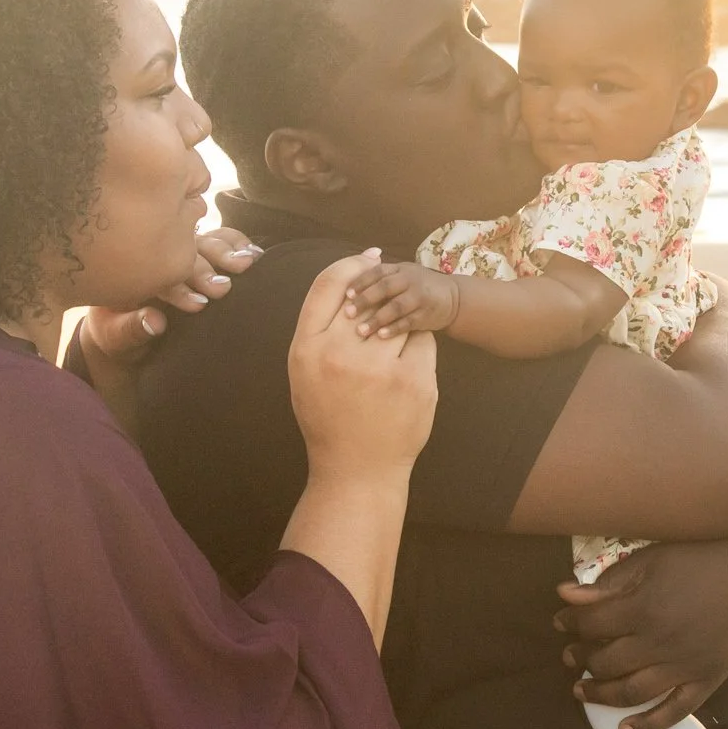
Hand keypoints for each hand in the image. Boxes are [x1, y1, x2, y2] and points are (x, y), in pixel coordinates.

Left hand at [79, 227, 262, 368]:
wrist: (127, 334)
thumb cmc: (118, 337)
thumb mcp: (116, 338)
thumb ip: (132, 329)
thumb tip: (155, 321)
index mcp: (132, 271)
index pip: (156, 271)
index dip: (178, 287)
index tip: (198, 304)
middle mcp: (158, 256)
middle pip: (183, 252)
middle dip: (206, 269)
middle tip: (223, 288)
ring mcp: (181, 252)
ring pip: (204, 241)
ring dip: (226, 251)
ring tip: (246, 262)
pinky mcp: (202, 253)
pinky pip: (220, 238)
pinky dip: (237, 242)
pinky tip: (254, 253)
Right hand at [293, 252, 438, 482]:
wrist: (357, 469)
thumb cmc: (329, 413)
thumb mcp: (305, 368)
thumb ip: (322, 323)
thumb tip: (358, 269)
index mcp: (307, 349)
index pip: (329, 283)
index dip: (352, 264)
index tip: (370, 259)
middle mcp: (341, 355)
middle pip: (368, 296)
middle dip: (382, 291)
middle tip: (389, 297)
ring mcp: (381, 369)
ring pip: (399, 317)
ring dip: (400, 322)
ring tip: (390, 348)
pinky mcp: (415, 381)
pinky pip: (422, 341)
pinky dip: (417, 347)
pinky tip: (405, 368)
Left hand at [344, 257, 462, 338]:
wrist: (453, 299)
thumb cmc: (418, 288)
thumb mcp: (402, 275)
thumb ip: (380, 277)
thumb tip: (346, 282)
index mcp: (399, 269)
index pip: (377, 271)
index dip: (361, 282)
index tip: (346, 294)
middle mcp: (410, 280)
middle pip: (385, 287)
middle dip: (365, 300)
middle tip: (347, 313)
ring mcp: (420, 297)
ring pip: (396, 306)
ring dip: (377, 318)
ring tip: (361, 330)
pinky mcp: (427, 314)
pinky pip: (408, 322)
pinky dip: (394, 329)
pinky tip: (381, 336)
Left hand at [553, 531, 727, 728]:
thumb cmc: (705, 553)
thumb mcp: (654, 556)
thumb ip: (610, 581)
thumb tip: (565, 595)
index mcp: (645, 608)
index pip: (592, 624)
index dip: (570, 623)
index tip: (560, 620)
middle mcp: (662, 643)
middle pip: (606, 661)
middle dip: (580, 658)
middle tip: (568, 655)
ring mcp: (686, 666)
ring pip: (631, 692)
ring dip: (600, 694)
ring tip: (580, 690)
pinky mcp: (708, 679)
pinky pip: (675, 711)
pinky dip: (648, 724)